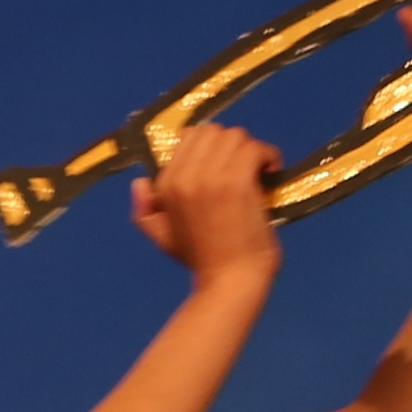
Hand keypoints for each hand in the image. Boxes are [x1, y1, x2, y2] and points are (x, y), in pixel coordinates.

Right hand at [132, 122, 286, 286]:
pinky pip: (254, 149)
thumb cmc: (200, 259)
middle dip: (231, 144)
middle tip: (244, 165)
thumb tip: (140, 182)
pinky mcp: (237, 183)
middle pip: (212, 131)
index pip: (188, 138)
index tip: (227, 166)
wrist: (229, 280)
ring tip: (259, 169)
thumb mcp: (161, 236)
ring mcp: (211, 178)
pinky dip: (268, 155)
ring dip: (251, 149)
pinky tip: (271, 172)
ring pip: (235, 136)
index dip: (212, 148)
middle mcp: (184, 176)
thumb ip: (144, 210)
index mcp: (166, 185)